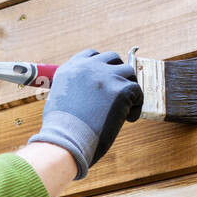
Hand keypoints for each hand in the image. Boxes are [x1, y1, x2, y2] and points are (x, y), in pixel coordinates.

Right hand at [26, 48, 141, 179]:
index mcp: (70, 69)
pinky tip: (127, 119)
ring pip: (128, 72)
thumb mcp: (58, 102)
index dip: (102, 66)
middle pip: (113, 58)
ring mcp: (106, 76)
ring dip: (129, 88)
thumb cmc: (61, 131)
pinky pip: (137, 91)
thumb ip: (72, 90)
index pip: (92, 55)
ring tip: (124, 108)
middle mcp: (88, 67)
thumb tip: (86, 96)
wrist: (67, 141)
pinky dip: (136, 106)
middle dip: (118, 74)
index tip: (105, 81)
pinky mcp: (121, 89)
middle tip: (118, 93)